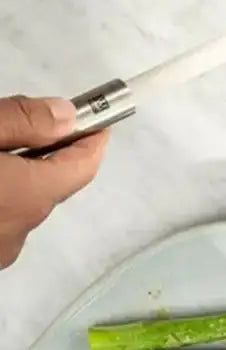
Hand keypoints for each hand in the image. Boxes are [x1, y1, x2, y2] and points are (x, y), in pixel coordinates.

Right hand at [0, 97, 108, 268]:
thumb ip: (24, 120)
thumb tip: (69, 115)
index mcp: (28, 198)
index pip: (85, 165)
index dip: (92, 136)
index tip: (93, 114)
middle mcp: (17, 234)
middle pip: (51, 184)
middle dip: (44, 153)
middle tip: (16, 129)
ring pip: (21, 204)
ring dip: (15, 179)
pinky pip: (0, 221)